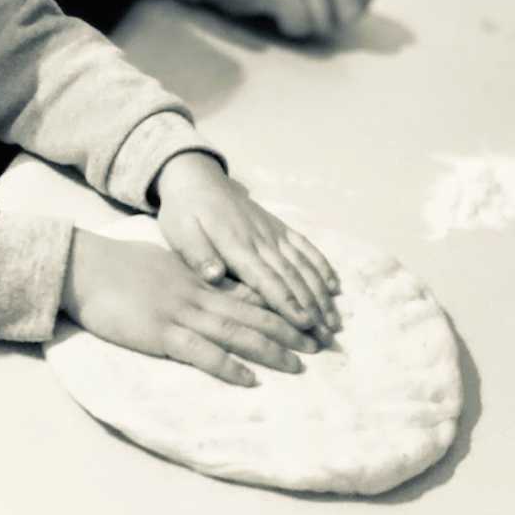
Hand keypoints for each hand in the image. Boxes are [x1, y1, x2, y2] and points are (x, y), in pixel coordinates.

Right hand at [60, 226, 322, 385]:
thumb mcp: (164, 261)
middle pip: (251, 312)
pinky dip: (228, 366)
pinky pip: (201, 352)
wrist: (84, 267)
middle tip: (319, 344)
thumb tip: (216, 281)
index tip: (306, 316)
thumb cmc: (118, 265)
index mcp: (197, 276)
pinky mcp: (160, 332)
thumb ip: (192, 272)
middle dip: (288, 329)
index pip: (247, 291)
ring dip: (269, 349)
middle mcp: (196, 292)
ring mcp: (179, 312)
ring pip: (235, 331)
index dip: (279, 304)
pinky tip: (249, 378)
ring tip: (298, 364)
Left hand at [154, 152, 339, 341]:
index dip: (286, 302)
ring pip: (303, 265)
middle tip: (328, 337)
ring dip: (321, 293)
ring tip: (334, 321)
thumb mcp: (180, 231)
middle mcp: (261, 238)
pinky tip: (334, 285)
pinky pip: (305, 246)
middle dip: (312, 307)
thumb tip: (214, 275)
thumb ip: (197, 255)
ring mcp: (272, 231)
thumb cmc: (184, 211)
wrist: (196, 177)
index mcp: (235, 244)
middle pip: (291, 277)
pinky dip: (320, 265)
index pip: (266, 278)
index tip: (304, 324)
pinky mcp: (277, 226)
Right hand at [203, 0, 374, 39]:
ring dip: (303, 24)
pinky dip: (288, 26)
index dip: (346, 10)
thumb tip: (388, 30)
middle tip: (300, 8)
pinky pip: (301, 25)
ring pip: (325, 23)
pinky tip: (272, 11)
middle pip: (350, 13)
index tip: (319, 4)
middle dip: (328, 20)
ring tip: (282, 6)